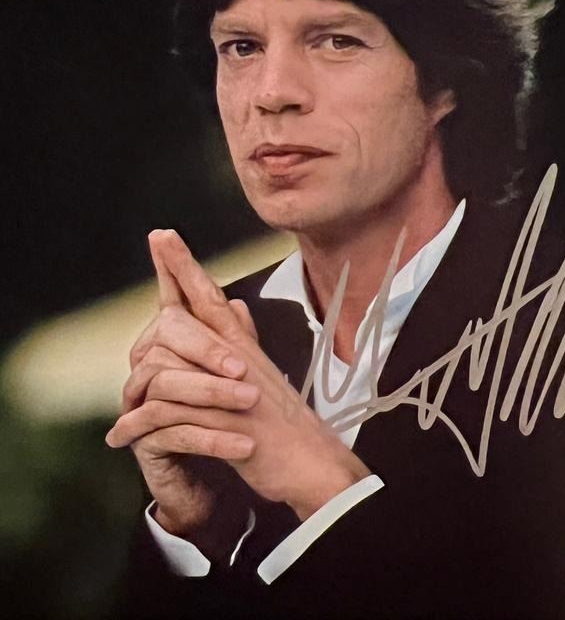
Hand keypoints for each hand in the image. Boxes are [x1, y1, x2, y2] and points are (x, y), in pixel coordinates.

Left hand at [109, 231, 369, 534]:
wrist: (309, 463)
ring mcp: (227, 385)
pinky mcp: (219, 421)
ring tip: (120, 402)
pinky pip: (164, 415)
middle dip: (176, 271)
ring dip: (137, 383)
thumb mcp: (263, 378)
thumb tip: (236, 306)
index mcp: (240, 348)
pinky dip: (137, 427)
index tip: (164, 236)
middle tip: (158, 239)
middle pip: (194, 307)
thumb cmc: (282, 425)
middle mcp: (235, 356)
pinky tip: (120, 437)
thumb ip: (244, 343)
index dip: (185, 267)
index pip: (208, 297)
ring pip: (169, 361)